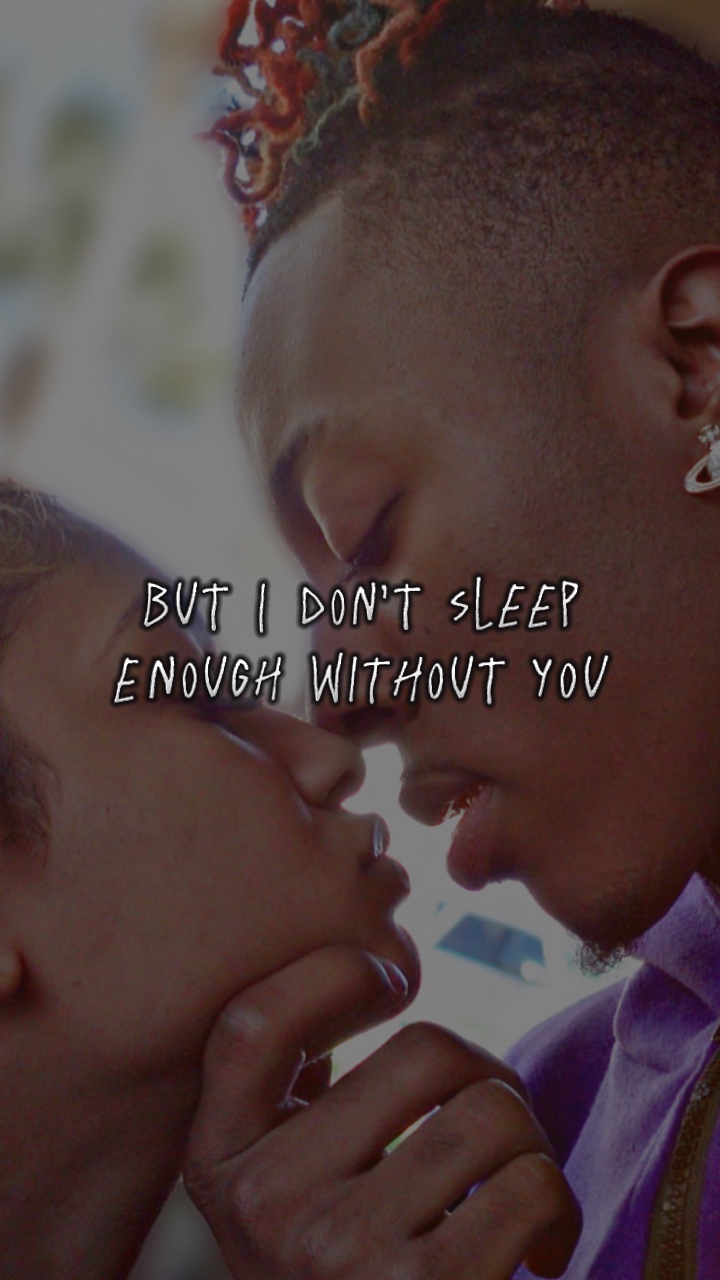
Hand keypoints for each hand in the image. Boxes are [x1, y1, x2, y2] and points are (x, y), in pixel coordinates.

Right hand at [184, 946, 580, 1279]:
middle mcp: (266, 1206)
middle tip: (490, 1120)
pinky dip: (555, 1208)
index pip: (250, 1025)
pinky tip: (535, 1248)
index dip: (332, 975)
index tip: (389, 983)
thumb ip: (291, 1101)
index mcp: (219, 1165)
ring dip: (527, 1143)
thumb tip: (357, 979)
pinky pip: (531, 1182)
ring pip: (492, 1109)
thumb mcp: (275, 1193)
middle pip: (424, 1050)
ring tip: (510, 1188)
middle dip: (483, 1071)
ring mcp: (341, 1252)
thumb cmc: (334, 1277)